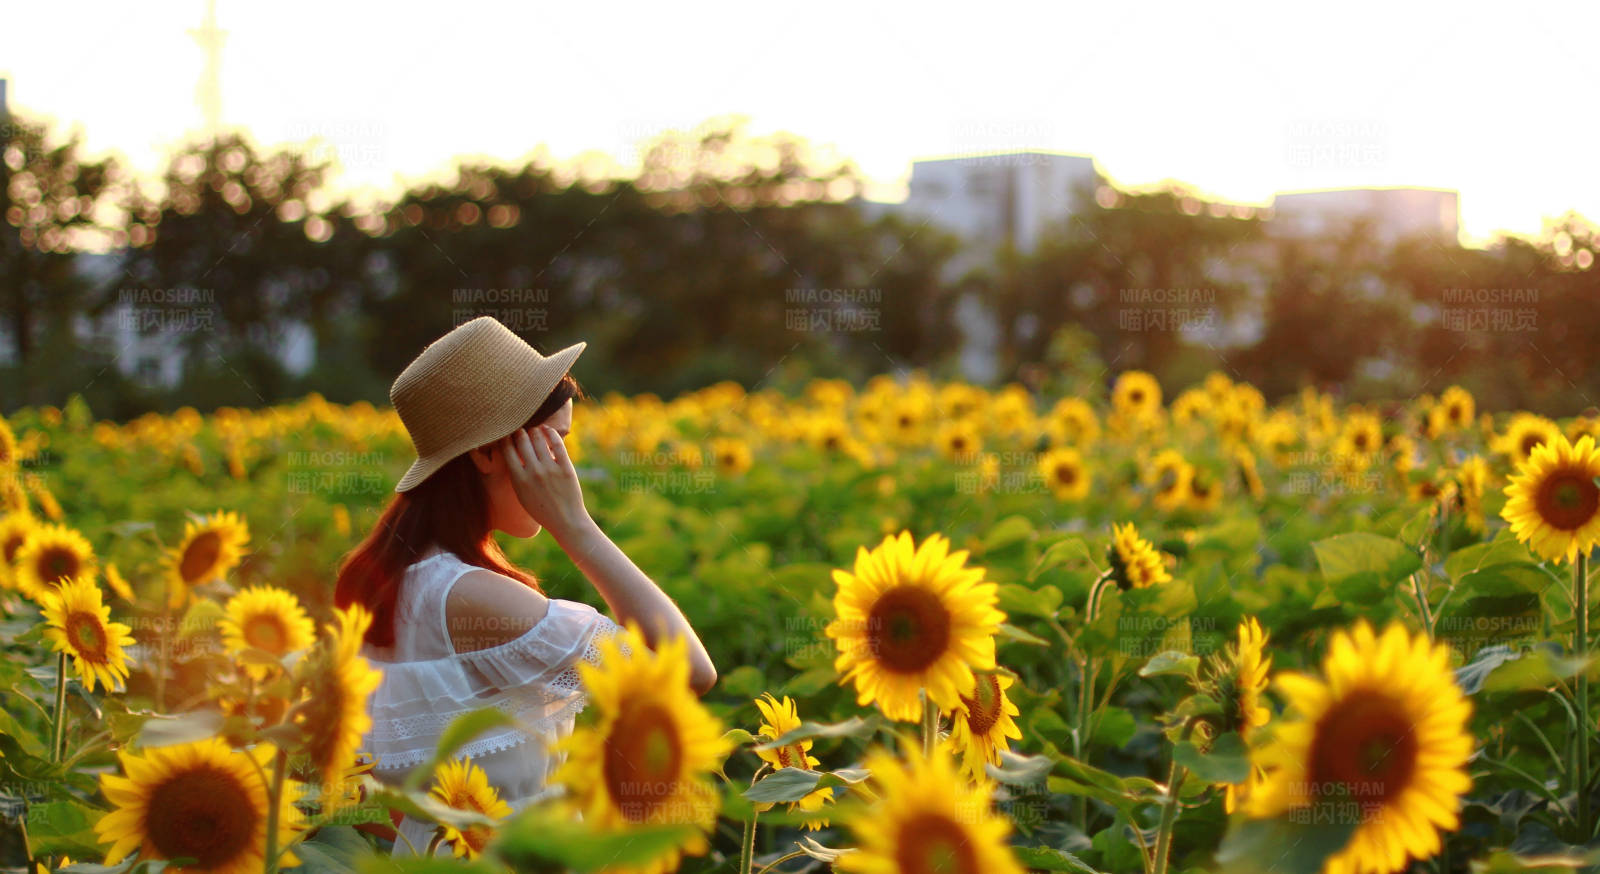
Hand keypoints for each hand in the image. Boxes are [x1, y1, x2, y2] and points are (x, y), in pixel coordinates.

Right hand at [502, 425, 592, 544]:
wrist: (565, 520)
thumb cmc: (541, 508)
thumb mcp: (521, 494)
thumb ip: (516, 473)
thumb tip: (511, 451)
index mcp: (519, 479)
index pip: (506, 449)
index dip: (505, 437)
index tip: (506, 434)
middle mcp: (533, 471)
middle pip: (521, 440)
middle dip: (519, 431)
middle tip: (519, 429)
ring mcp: (550, 469)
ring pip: (538, 438)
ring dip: (534, 430)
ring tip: (534, 430)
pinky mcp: (565, 467)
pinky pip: (557, 443)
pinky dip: (551, 433)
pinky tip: (547, 430)